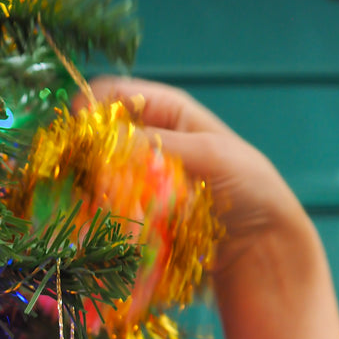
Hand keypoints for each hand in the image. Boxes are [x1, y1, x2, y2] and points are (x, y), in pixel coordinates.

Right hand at [76, 76, 306, 278]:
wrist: (261, 244)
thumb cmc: (248, 187)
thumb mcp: (208, 154)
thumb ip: (157, 144)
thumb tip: (101, 139)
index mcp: (166, 112)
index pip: (114, 95)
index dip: (89, 108)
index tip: (77, 133)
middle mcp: (148, 142)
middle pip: (100, 138)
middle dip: (88, 155)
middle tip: (86, 178)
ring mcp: (140, 180)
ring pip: (99, 178)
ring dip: (94, 191)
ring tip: (99, 208)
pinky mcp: (137, 216)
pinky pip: (109, 211)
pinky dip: (104, 218)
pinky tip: (108, 227)